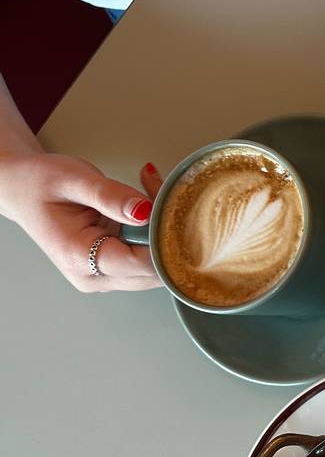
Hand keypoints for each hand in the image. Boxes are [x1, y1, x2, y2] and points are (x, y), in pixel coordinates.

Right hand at [0, 152, 163, 291]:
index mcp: (79, 257)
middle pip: (154, 270)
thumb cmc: (42, 183)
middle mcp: (94, 277)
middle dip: (166, 234)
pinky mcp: (114, 271)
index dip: (164, 239)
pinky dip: (154, 236)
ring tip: (148, 197)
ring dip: (163, 235)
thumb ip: (111, 196)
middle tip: (161, 195)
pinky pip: (148, 260)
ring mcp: (105, 277)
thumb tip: (144, 212)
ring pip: (157, 268)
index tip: (168, 210)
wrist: (24, 190)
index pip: (141, 263)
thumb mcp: (75, 179)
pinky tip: (144, 210)